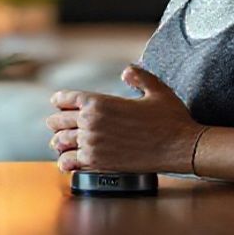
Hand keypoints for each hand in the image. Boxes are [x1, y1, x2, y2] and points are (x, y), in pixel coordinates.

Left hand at [44, 65, 201, 173]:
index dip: (60, 100)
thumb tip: (126, 71)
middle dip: (56, 121)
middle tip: (54, 123)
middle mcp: (92, 122)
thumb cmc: (170, 118)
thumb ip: (139, 76)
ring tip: (58, 143)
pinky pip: (70, 163)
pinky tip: (66, 163)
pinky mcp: (98, 163)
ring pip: (61, 142)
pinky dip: (65, 162)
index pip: (68, 98)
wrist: (179, 146)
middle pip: (59, 121)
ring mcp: (93, 144)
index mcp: (100, 102)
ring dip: (58, 142)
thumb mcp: (156, 89)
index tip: (56, 102)